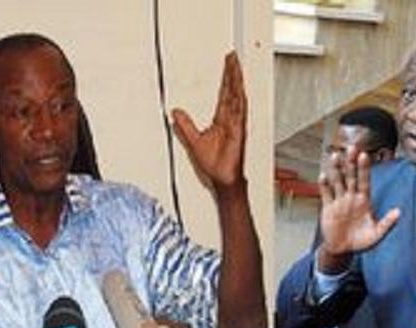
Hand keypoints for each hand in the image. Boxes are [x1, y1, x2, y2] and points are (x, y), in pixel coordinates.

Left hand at [172, 51, 246, 191]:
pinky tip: (240, 90)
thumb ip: (185, 125)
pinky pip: (239, 114)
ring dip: (236, 82)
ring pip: (237, 98)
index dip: (226, 78)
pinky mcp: (238, 133)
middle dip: (232, 73)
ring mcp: (236, 125)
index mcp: (222, 121)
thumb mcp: (193, 141)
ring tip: (236, 66)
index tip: (227, 64)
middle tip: (232, 57)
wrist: (222, 180)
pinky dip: (240, 101)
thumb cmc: (214, 165)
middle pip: (232, 91)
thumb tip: (175, 113)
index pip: (225, 94)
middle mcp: (231, 120)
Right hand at [318, 148, 398, 272]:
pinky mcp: (328, 207)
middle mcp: (351, 197)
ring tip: (335, 155)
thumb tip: (398, 212)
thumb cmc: (361, 242)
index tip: (364, 155)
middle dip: (350, 162)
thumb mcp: (377, 234)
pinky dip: (324, 185)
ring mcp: (339, 201)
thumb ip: (387, 223)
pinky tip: (323, 176)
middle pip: (351, 176)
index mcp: (364, 201)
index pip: (364, 180)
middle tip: (351, 147)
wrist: (343, 250)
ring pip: (337, 181)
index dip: (364, 168)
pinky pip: (326, 194)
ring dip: (336, 169)